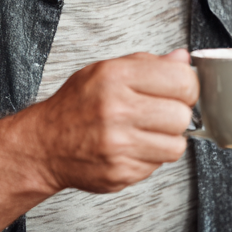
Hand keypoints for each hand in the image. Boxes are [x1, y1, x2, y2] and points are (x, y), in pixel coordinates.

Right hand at [17, 48, 198, 194]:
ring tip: (147, 132)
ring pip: (176, 145)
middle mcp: (116, 110)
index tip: (180, 91)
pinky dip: (151, 157)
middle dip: (177, 115)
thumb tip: (183, 58)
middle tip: (162, 113)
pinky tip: (132, 147)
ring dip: (167, 140)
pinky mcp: (120, 172)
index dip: (188, 87)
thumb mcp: (106, 71)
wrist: (43, 146)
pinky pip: (158, 166)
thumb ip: (148, 64)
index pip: (181, 81)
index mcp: (115, 77)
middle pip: (182, 115)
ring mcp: (118, 145)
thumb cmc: (76, 105)